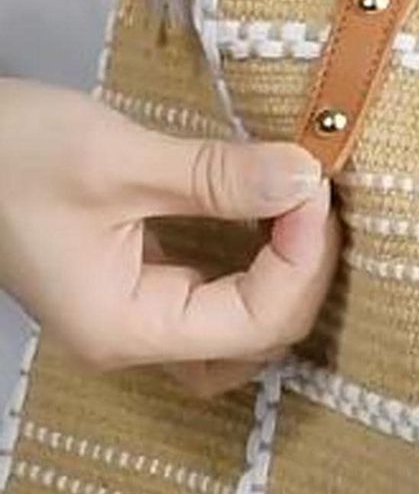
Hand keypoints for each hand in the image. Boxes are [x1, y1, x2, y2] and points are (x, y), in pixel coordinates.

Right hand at [0, 80, 338, 396]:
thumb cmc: (7, 155)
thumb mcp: (115, 160)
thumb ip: (216, 176)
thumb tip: (304, 178)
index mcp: (127, 328)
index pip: (255, 322)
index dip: (303, 260)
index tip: (313, 186)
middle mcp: (135, 338)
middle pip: (257, 338)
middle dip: (303, 270)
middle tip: (313, 192)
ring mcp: (135, 314)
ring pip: (240, 326)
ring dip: (284, 274)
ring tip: (302, 209)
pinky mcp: (135, 282)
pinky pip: (216, 294)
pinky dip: (255, 261)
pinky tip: (269, 216)